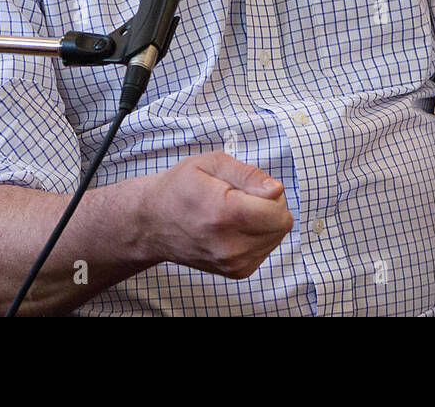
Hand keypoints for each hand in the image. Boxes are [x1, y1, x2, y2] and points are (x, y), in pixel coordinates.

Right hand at [140, 151, 292, 278]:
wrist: (153, 222)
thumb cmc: (179, 188)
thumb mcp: (210, 163)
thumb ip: (248, 174)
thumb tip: (276, 189)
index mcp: (223, 213)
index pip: (277, 211)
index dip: (270, 192)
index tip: (252, 186)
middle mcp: (229, 244)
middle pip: (281, 225)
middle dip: (271, 206)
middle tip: (243, 196)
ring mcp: (232, 263)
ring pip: (277, 237)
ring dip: (265, 221)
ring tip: (236, 211)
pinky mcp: (236, 272)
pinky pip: (267, 249)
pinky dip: (258, 236)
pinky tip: (236, 227)